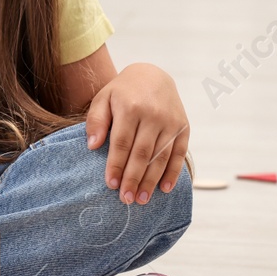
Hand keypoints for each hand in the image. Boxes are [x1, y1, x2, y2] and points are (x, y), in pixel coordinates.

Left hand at [84, 63, 188, 204]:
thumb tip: (93, 146)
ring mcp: (171, 122)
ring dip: (151, 181)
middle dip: (133, 178)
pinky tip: (164, 189)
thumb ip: (96, 121)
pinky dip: (173, 173)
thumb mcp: (103, 98)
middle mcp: (154, 115)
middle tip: (126, 199)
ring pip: (161, 157)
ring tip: (141, 199)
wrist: (153, 75)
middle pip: (142, 153)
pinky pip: (179, 154)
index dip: (116, 165)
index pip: (122, 142)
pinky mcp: (184, 127)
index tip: (111, 184)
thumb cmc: (122, 92)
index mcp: (131, 107)